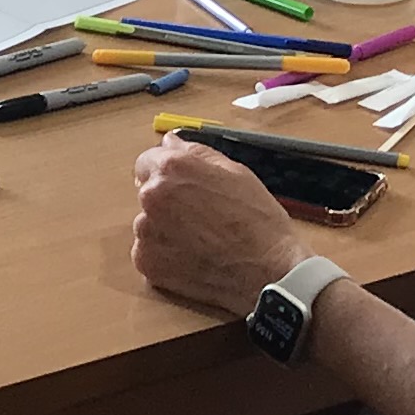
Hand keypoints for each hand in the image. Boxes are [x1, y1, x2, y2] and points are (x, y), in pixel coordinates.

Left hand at [129, 139, 305, 316]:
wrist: (268, 272)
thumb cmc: (258, 222)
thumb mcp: (236, 173)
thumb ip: (197, 153)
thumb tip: (171, 142)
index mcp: (172, 169)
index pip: (147, 161)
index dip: (167, 172)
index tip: (181, 185)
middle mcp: (152, 196)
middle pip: (148, 193)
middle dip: (169, 201)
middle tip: (202, 216)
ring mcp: (146, 232)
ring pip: (149, 224)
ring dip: (166, 228)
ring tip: (202, 240)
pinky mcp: (146, 262)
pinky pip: (148, 251)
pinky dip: (165, 254)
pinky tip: (193, 256)